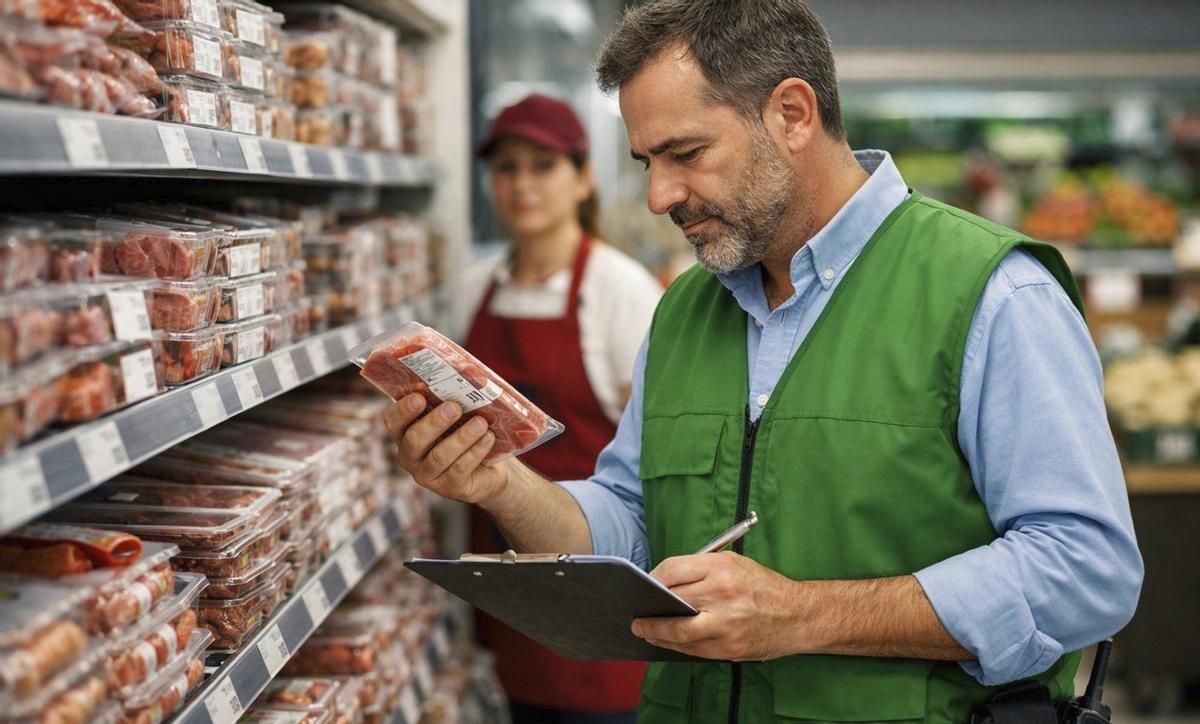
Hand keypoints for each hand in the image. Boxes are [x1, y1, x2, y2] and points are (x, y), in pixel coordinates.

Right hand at [384, 394, 508, 504]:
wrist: (489, 468)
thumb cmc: (467, 432)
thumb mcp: (458, 416)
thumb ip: (453, 398)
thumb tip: (468, 374)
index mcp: (405, 433)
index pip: (393, 422)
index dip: (403, 410)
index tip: (419, 397)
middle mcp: (410, 456)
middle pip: (414, 440)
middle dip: (435, 422)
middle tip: (454, 407)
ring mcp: (427, 475)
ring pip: (439, 456)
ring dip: (461, 437)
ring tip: (480, 423)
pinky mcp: (449, 488)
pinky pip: (459, 469)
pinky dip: (475, 451)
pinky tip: (488, 438)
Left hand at [631, 552, 802, 660]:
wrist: (798, 615)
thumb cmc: (763, 586)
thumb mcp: (734, 563)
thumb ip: (700, 569)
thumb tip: (664, 580)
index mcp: (721, 568)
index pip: (672, 570)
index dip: (653, 578)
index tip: (645, 583)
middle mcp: (722, 594)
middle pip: (670, 600)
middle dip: (649, 607)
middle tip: (636, 611)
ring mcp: (724, 624)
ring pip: (676, 631)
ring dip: (654, 631)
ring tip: (642, 628)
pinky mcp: (728, 647)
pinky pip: (692, 648)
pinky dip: (674, 645)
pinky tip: (665, 640)